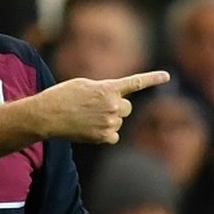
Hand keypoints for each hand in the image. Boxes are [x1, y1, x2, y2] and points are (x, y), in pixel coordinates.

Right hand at [0, 70, 168, 161]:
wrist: (47, 116)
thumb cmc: (62, 96)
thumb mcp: (84, 84)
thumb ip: (103, 89)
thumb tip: (114, 101)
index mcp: (108, 88)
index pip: (135, 83)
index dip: (152, 79)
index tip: (167, 76)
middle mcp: (113, 105)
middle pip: (126, 108)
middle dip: (116, 108)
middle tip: (98, 108)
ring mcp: (109, 122)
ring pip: (118, 122)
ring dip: (108, 120)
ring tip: (87, 118)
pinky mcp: (104, 136)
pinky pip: (113, 136)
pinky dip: (105, 134)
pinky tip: (89, 129)